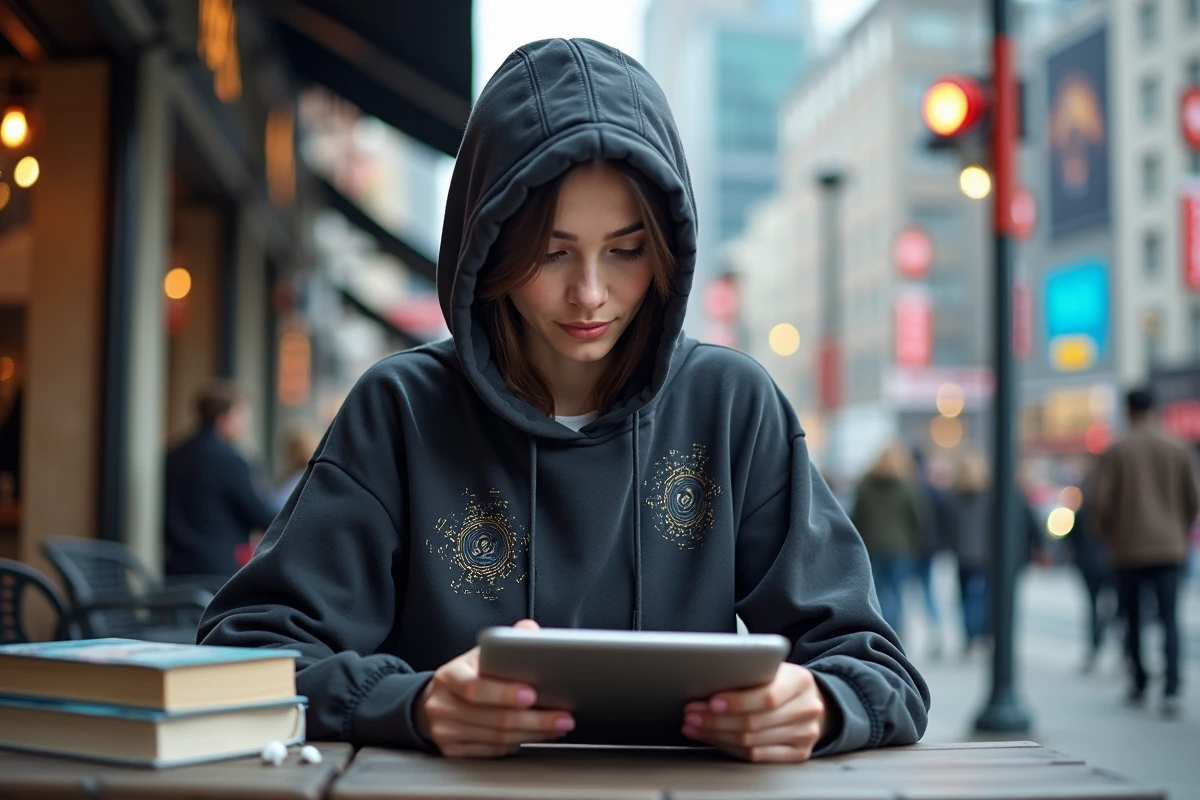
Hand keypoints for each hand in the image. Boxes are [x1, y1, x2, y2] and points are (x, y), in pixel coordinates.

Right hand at [413, 619, 575, 757]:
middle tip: (563, 717)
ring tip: (559, 727)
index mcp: (449, 676)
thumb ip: (505, 642)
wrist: (434, 703)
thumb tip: (530, 630)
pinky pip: (493, 751)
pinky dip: (520, 744)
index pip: (474, 686)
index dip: (504, 692)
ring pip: (497, 738)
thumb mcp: (478, 655)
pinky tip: (538, 736)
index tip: (532, 694)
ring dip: (533, 734)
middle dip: (535, 719)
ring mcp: (446, 732)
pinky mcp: (453, 752)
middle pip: (493, 718)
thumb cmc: (465, 676)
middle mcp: (443, 705)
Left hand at [681, 662, 835, 762]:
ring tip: (695, 726)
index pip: (766, 696)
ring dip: (716, 735)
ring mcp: (805, 735)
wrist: (812, 700)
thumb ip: (750, 673)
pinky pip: (756, 757)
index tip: (711, 701)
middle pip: (754, 723)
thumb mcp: (772, 668)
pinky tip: (712, 739)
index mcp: (800, 681)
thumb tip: (706, 683)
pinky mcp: (798, 754)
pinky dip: (729, 748)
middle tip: (691, 714)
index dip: (736, 702)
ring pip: (751, 742)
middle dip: (715, 720)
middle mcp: (807, 709)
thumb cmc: (783, 681)